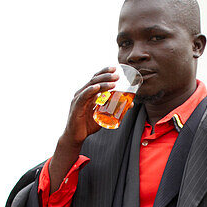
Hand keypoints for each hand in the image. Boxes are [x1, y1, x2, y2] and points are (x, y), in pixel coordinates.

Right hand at [48, 68, 118, 190]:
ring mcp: (78, 99)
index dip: (105, 72)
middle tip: (117, 75)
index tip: (115, 69)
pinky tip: (97, 88)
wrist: (76, 137)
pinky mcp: (76, 106)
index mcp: (87, 93)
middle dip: (106, 76)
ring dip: (102, 83)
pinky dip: (90, 91)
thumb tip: (130, 104)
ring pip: (91, 87)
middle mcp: (82, 93)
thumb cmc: (87, 125)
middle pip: (94, 80)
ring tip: (113, 82)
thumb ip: (115, 108)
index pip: (96, 79)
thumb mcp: (104, 115)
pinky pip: (84, 96)